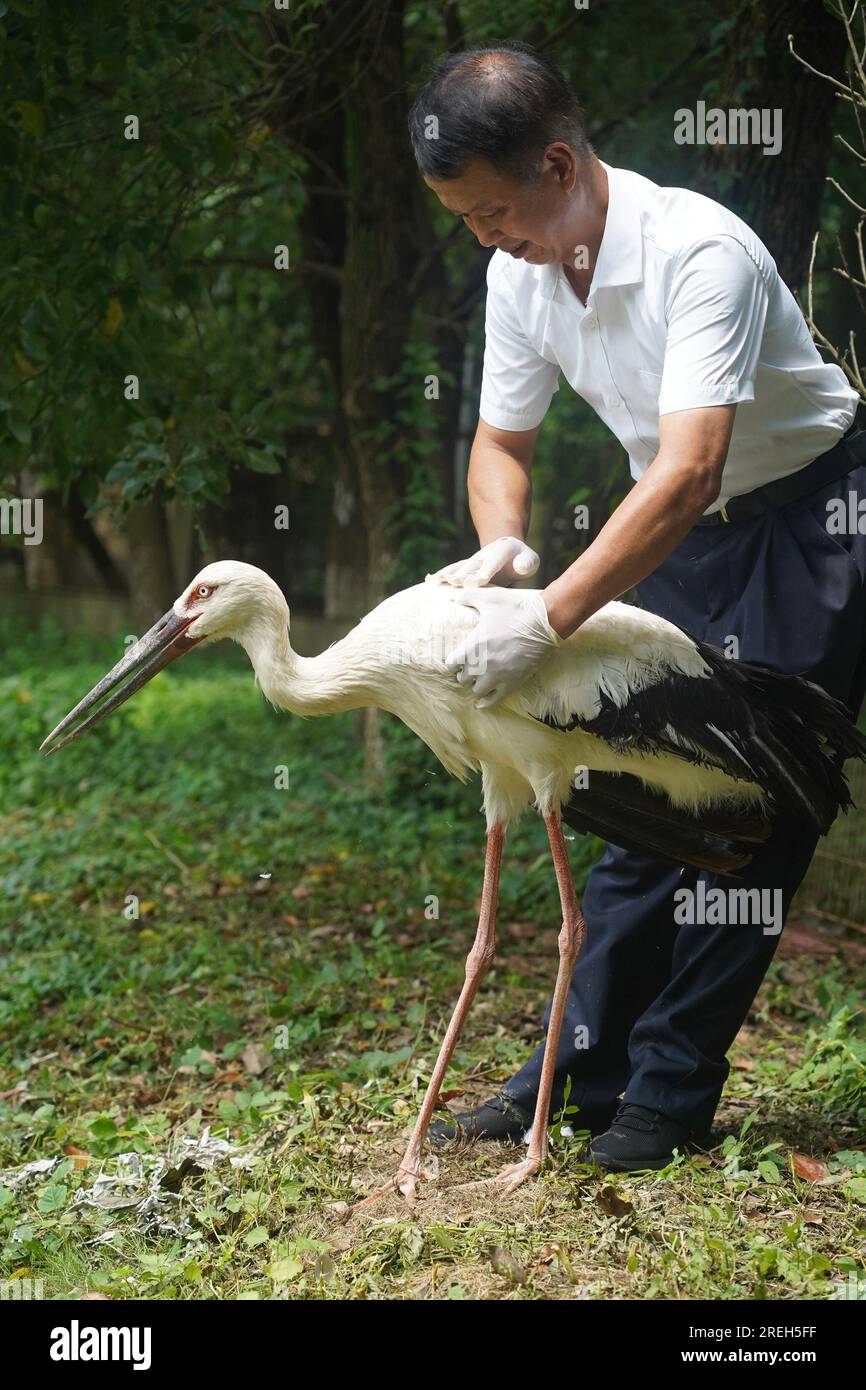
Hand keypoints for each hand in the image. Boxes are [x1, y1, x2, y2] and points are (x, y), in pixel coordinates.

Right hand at [426, 535, 539, 587]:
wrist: (508, 548)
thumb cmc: (522, 559)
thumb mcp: (531, 560)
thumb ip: (528, 563)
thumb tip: (519, 567)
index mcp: (500, 553)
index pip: (490, 565)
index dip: (482, 573)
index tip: (474, 582)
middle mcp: (483, 556)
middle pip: (470, 567)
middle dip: (462, 575)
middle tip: (453, 582)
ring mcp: (473, 561)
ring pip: (458, 567)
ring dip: (447, 574)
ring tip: (435, 580)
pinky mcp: (466, 567)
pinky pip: (452, 570)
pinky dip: (440, 574)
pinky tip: (429, 580)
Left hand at [444, 586, 562, 707]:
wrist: (544, 623)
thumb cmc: (515, 610)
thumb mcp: (489, 598)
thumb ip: (467, 596)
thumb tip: (452, 596)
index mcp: (473, 646)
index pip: (451, 663)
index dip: (452, 661)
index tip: (456, 658)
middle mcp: (482, 665)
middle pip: (463, 678)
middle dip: (463, 673)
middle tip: (468, 669)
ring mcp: (498, 676)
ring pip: (477, 690)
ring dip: (475, 686)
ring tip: (477, 681)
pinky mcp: (512, 683)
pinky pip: (494, 699)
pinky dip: (486, 702)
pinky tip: (482, 703)